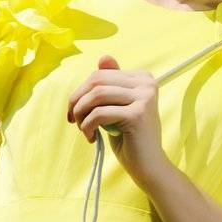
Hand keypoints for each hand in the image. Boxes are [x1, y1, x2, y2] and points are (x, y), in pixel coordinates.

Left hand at [67, 55, 168, 184]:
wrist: (148, 165)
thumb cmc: (130, 137)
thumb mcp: (117, 107)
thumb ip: (111, 84)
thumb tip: (104, 57)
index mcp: (143, 77)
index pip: (100, 74)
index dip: (81, 92)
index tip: (75, 112)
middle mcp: (147, 83)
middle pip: (97, 81)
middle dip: (77, 101)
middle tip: (73, 120)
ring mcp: (144, 97)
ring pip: (96, 95)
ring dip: (80, 114)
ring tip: (82, 129)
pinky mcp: (137, 114)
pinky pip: (99, 114)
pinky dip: (87, 126)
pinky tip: (90, 138)